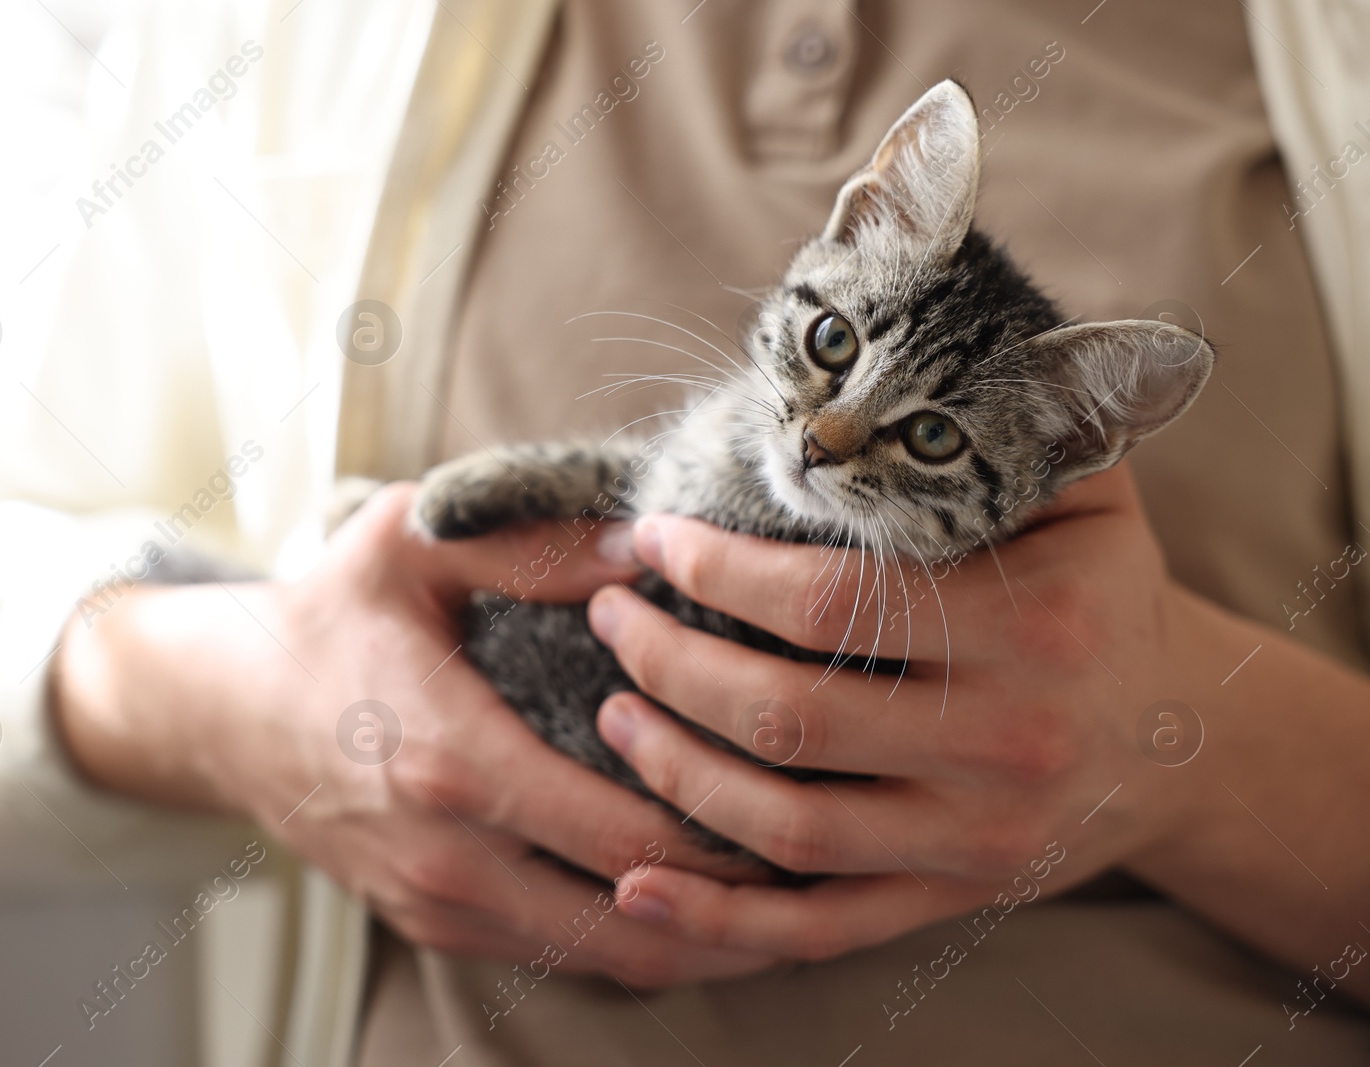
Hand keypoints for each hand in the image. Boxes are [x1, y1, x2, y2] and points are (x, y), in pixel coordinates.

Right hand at [53, 483, 776, 985]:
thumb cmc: (330, 615)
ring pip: (608, 959)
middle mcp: (450, 857)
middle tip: (831, 860)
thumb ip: (534, 543)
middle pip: (636, 920)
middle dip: (743, 904)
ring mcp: (441, 905)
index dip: (731, 831)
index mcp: (454, 760)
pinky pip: (563, 956)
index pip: (630, 835)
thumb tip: (652, 546)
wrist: (224, 710)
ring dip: (705, 936)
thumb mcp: (414, 543)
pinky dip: (641, 937)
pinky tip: (701, 899)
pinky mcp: (437, 925)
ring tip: (791, 894)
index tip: (805, 793)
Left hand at [584, 465, 1209, 956]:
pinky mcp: (949, 901)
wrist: (1184, 741)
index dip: (717, 571)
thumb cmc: (1100, 592)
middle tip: (609, 618)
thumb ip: (991, 429)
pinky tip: (636, 884)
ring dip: (674, 772)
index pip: (831, 603)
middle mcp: (1010, 743)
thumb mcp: (1081, 490)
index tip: (652, 538)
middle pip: (789, 719)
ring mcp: (977, 839)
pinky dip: (718, 916)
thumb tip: (858, 369)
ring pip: (788, 826)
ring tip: (613, 710)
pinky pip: (817, 927)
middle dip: (670, 664)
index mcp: (1038, 627)